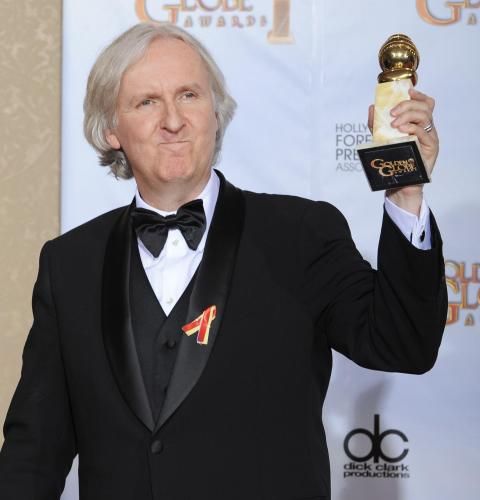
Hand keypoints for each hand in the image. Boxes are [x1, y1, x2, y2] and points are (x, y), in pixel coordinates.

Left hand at [368, 88, 438, 215]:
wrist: (399, 182)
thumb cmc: (393, 160)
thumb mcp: (382, 139)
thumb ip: (376, 124)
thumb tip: (372, 107)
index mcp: (418, 124)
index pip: (425, 103)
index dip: (419, 95)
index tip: (407, 91)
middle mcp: (426, 128)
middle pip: (425, 107)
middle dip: (408, 105)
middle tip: (392, 112)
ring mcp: (430, 137)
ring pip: (425, 117)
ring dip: (409, 115)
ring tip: (395, 123)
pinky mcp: (431, 148)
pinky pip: (425, 133)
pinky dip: (413, 128)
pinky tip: (402, 130)